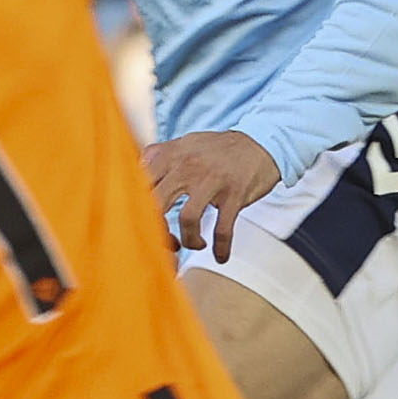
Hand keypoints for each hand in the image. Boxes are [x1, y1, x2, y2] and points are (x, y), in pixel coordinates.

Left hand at [144, 129, 280, 262]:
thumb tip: (136, 170)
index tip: (148, 225)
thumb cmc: (218, 149)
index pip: (140, 187)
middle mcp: (187, 166)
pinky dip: (220, 247)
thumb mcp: (185, 143)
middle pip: (156, 204)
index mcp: (170, 155)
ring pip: (188, 219)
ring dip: (190, 241)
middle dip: (159, 232)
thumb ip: (159, 155)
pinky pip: (223, 229)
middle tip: (169, 242)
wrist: (261, 143)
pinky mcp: (235, 194)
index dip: (137, 212)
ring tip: (196, 244)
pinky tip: (220, 256)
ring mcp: (212, 180)